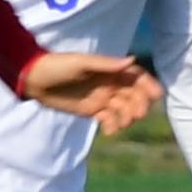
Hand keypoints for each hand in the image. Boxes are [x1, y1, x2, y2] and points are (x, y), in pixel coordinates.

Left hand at [22, 50, 162, 135]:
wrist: (34, 80)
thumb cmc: (57, 66)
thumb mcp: (81, 63)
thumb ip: (106, 64)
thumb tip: (132, 61)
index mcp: (110, 70)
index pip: (136, 76)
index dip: (148, 85)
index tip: (156, 95)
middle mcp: (109, 84)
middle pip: (134, 95)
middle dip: (139, 105)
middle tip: (136, 114)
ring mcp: (102, 98)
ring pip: (124, 109)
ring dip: (127, 117)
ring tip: (121, 123)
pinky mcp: (92, 111)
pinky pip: (109, 120)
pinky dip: (113, 125)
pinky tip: (109, 130)